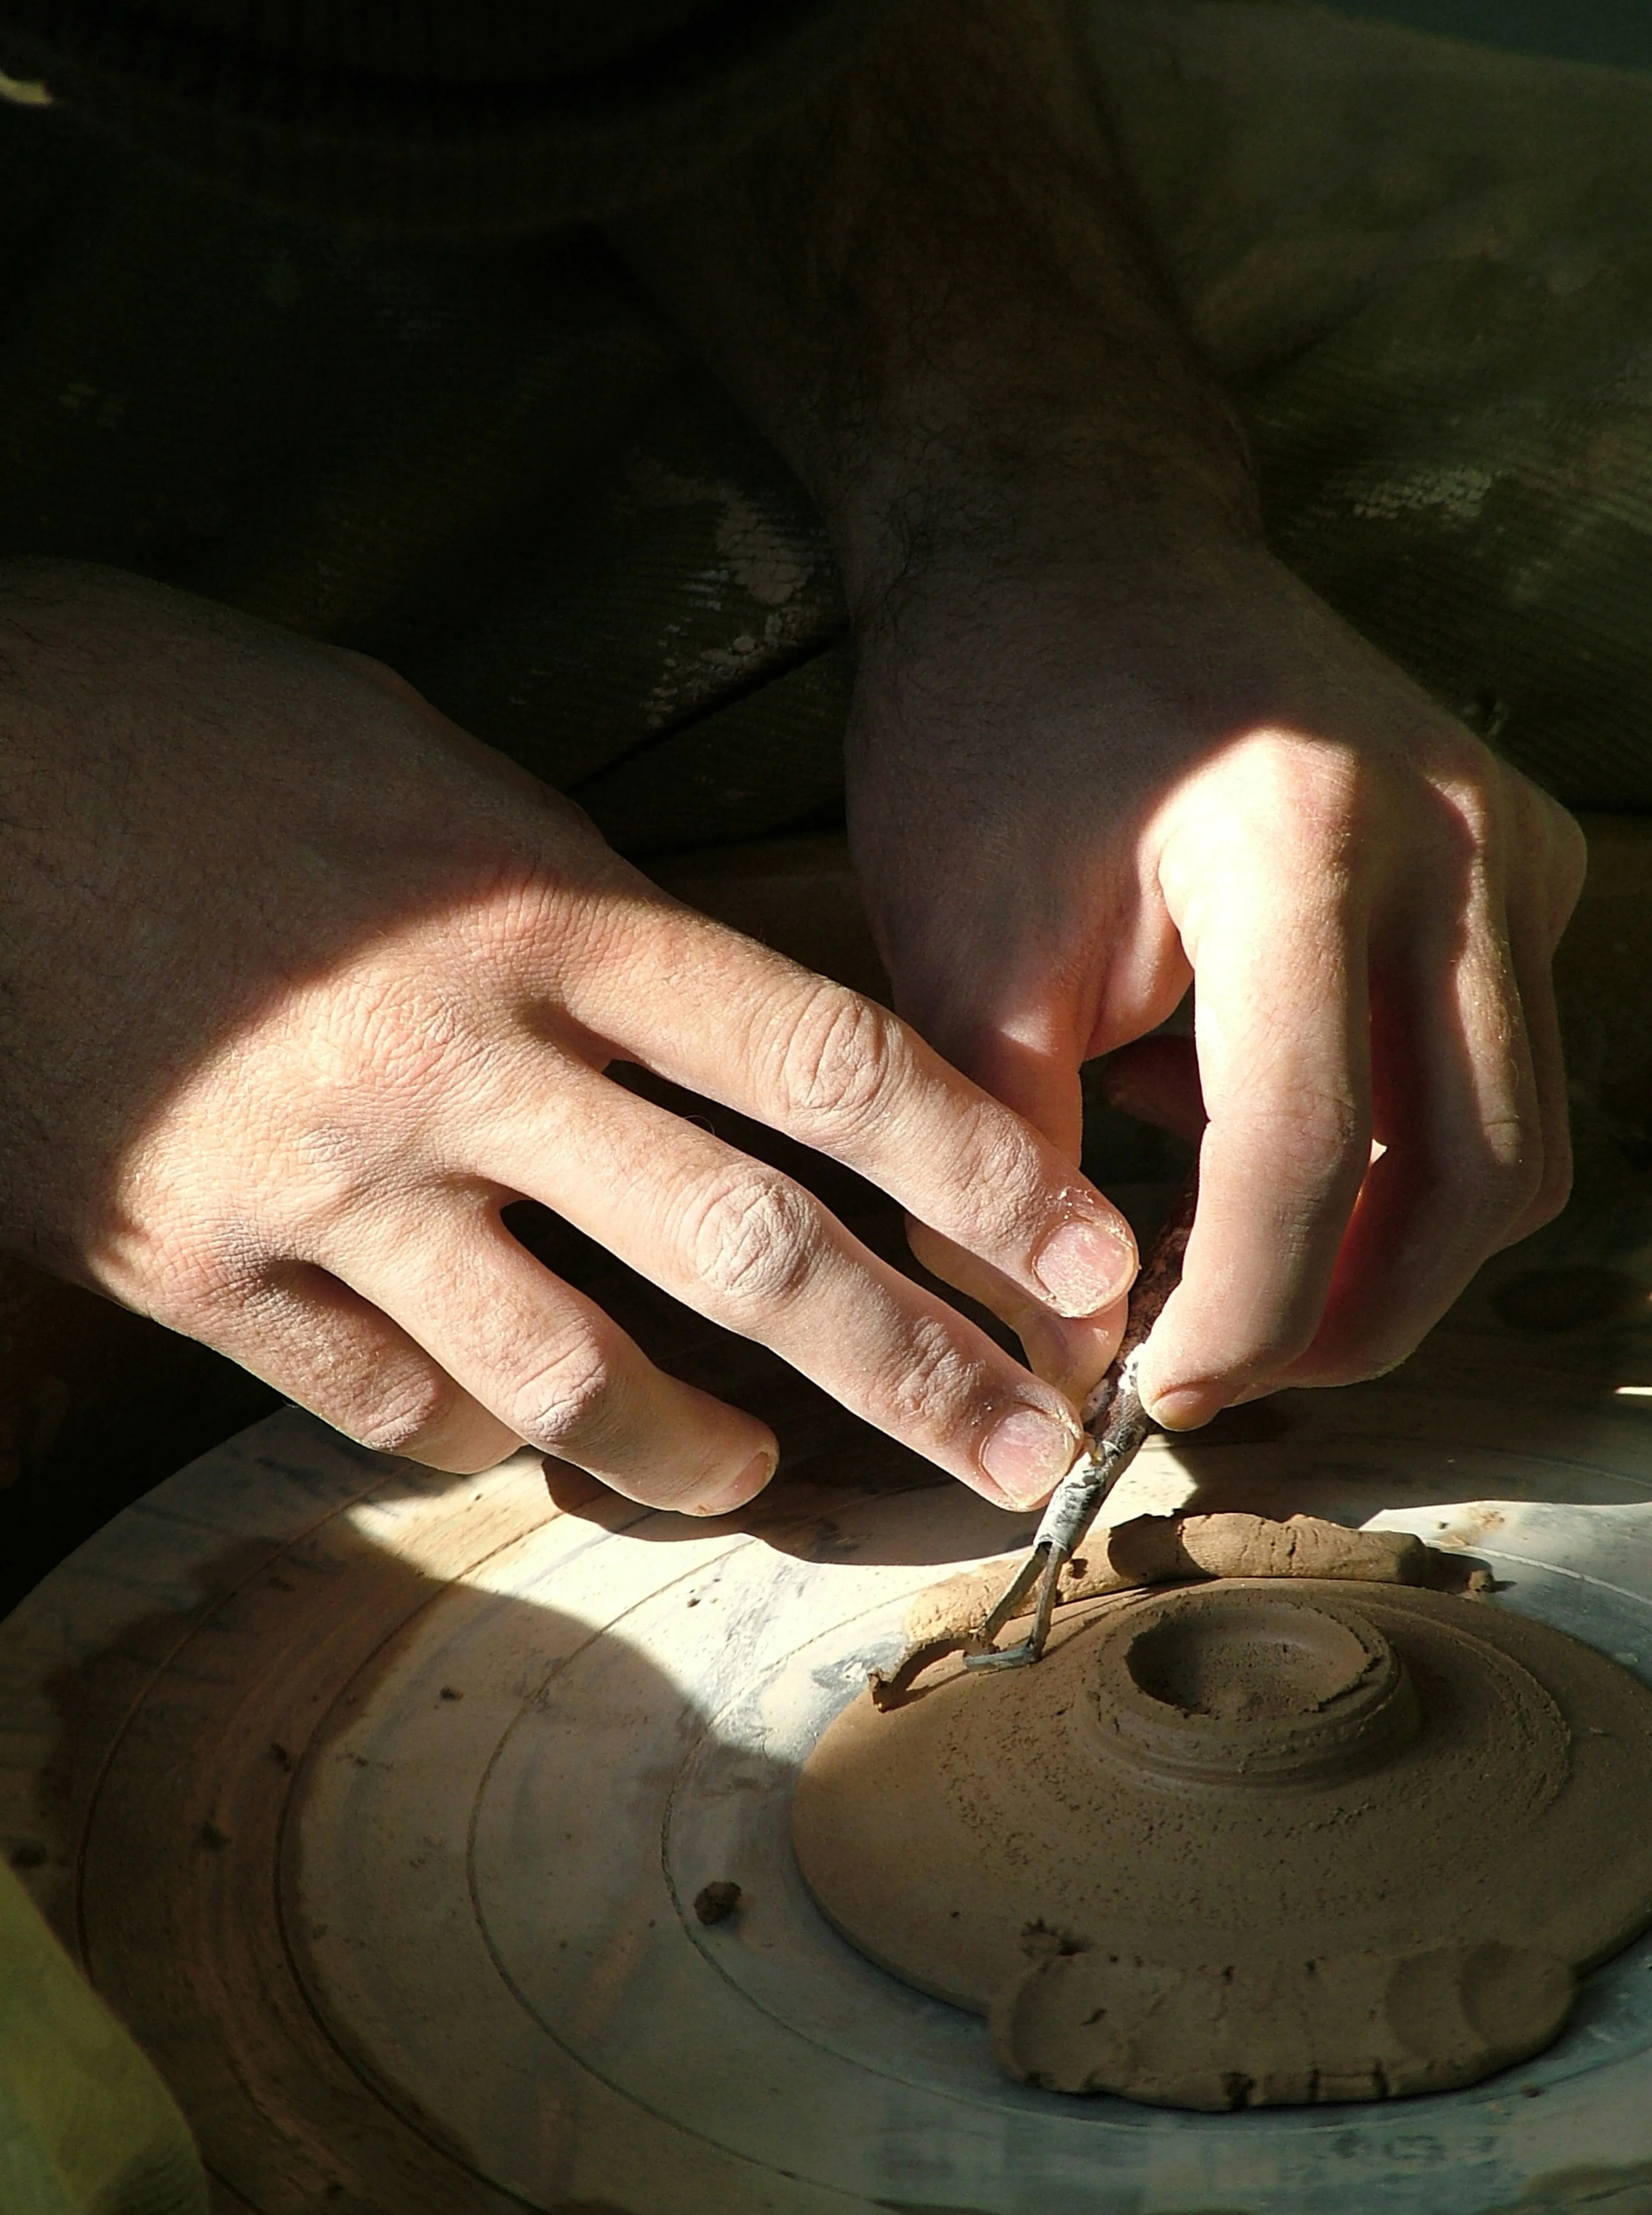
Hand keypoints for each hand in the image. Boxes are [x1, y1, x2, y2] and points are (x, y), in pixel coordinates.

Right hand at [0, 563, 1140, 1509]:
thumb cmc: (185, 728)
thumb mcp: (414, 758)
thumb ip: (564, 893)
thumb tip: (678, 999)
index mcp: (536, 911)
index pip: (820, 1061)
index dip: (977, 1174)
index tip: (1081, 1262)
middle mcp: (456, 1063)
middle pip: (742, 1250)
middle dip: (910, 1369)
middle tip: (1021, 1456)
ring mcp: (324, 1186)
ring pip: (563, 1376)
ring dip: (696, 1451)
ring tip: (766, 1482)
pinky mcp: (195, 1271)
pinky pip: (378, 1404)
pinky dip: (467, 1433)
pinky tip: (515, 1437)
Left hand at [847, 531, 1586, 1423]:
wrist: (1069, 543)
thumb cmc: (992, 726)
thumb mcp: (963, 958)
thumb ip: (1012, 1174)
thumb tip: (1064, 1364)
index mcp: (1304, 844)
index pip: (1311, 1155)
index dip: (1240, 1317)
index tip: (1152, 1396)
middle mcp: (1455, 840)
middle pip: (1475, 1179)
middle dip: (1348, 1314)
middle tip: (1209, 1367)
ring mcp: (1512, 846)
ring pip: (1510, 1143)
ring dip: (1378, 1242)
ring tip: (1207, 1234)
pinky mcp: (1517, 860)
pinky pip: (1491, 1069)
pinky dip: (1386, 1143)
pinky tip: (1234, 1099)